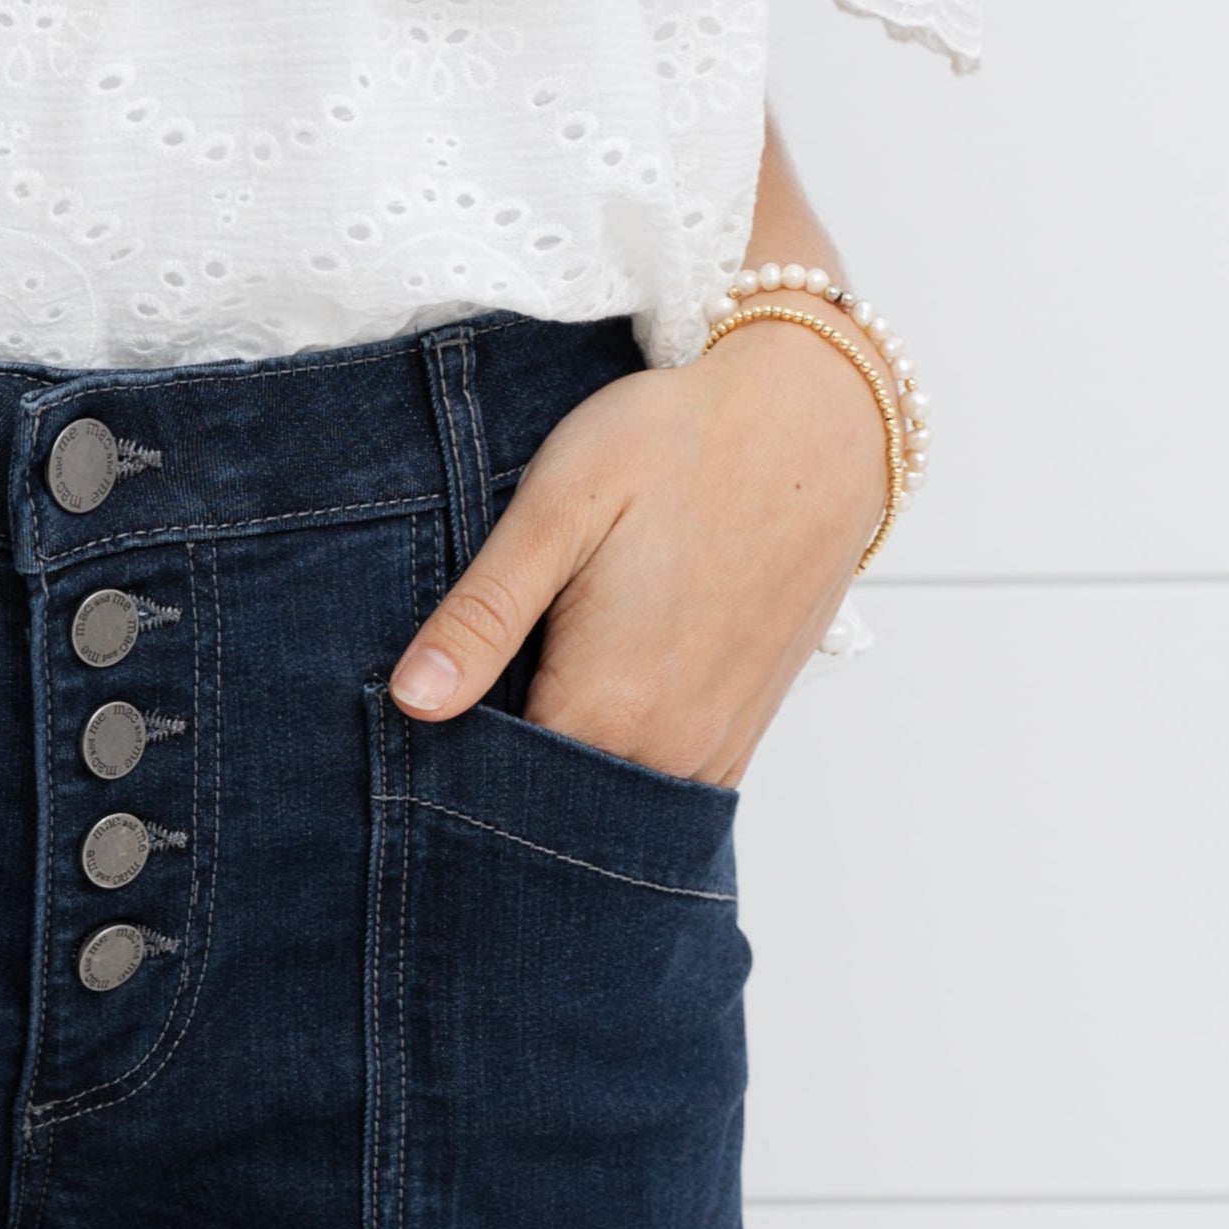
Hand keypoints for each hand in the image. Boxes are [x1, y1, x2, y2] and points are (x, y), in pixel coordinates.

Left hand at [387, 317, 890, 787]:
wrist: (818, 417)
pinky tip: (596, 714)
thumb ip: (483, 614)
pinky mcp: (740, 739)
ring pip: (606, 809)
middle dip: (499, 783)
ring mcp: (710, 754)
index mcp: (605, 706)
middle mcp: (664, 753)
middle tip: (473, 712)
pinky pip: (660, 794)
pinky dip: (617, 773)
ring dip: (561, 780)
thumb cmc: (680, 442)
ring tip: (538, 704)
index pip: (488, 790)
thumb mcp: (559, 506)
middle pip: (549, 811)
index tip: (423, 725)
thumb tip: (410, 701)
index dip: (443, 767)